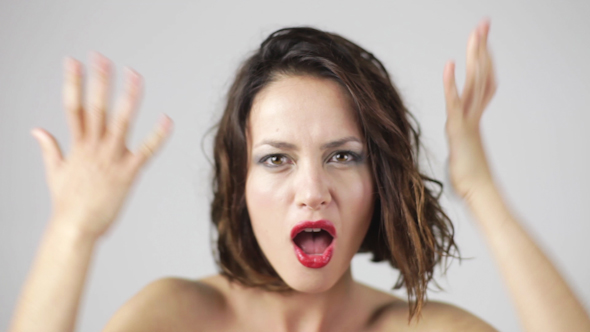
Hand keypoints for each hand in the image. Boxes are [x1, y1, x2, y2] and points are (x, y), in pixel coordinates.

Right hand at [31, 52, 172, 238]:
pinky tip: (167, 119)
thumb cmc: (67, 203)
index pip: (73, 107)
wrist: (76, 229)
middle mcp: (93, 148)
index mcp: (77, 146)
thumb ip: (49, 148)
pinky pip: (145, 151)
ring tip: (134, 75)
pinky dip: (157, 136)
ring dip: (128, 98)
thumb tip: (37, 130)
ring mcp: (111, 159)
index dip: (73, 82)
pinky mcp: (128, 173)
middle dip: (99, 81)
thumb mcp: (54, 173)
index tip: (73, 61)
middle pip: (95, 108)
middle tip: (102, 57)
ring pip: (120, 122)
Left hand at [443, 18, 496, 200]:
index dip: (483, 62)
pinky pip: (455, 102)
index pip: (482, 82)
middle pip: (482, 73)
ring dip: (474, 56)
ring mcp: (468, 120)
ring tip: (475, 33)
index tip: (482, 44)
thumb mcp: (461, 152)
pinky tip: (449, 66)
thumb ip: (460, 141)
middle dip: (482, 48)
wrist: (476, 192)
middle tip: (484, 25)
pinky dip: (451, 84)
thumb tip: (458, 144)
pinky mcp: (459, 129)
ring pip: (474, 82)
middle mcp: (473, 114)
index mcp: (472, 117)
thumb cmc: (468, 176)